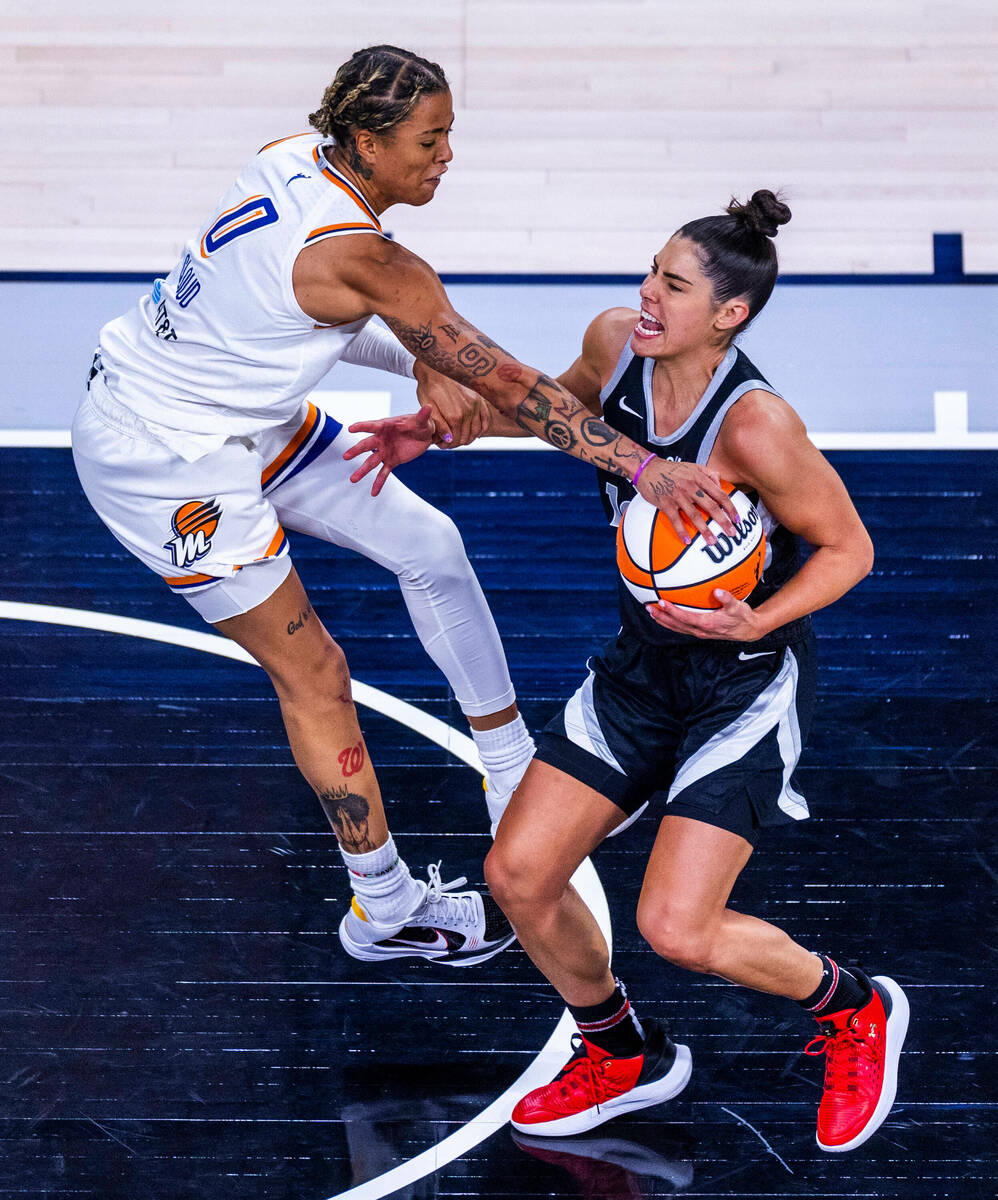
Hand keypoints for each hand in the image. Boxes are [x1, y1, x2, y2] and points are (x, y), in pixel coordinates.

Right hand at [342, 405, 435, 495]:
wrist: (424, 435)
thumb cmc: (420, 424)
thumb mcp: (422, 421)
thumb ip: (423, 416)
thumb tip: (428, 407)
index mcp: (386, 426)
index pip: (372, 426)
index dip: (362, 426)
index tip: (351, 428)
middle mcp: (381, 439)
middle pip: (367, 445)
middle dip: (356, 450)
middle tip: (346, 456)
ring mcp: (385, 451)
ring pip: (371, 462)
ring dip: (362, 470)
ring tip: (353, 480)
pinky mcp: (392, 462)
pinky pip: (383, 473)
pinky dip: (378, 483)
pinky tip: (373, 493)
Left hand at [414, 360, 489, 447]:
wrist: (435, 367)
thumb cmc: (428, 388)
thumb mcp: (428, 407)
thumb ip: (439, 425)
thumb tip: (449, 440)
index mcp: (454, 416)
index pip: (455, 440)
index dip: (447, 445)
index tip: (441, 444)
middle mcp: (467, 411)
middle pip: (466, 437)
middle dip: (456, 442)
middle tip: (447, 441)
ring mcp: (475, 405)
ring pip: (476, 431)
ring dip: (468, 437)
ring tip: (458, 436)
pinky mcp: (479, 399)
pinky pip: (485, 419)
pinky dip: (481, 428)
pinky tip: (474, 432)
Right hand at [635, 459, 738, 542]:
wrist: (648, 468)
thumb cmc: (672, 469)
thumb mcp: (694, 466)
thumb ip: (710, 474)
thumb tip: (721, 486)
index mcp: (699, 478)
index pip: (719, 495)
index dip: (730, 508)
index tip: (736, 519)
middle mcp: (691, 487)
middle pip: (711, 507)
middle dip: (723, 522)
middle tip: (731, 533)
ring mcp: (678, 496)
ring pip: (695, 515)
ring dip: (705, 530)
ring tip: (712, 541)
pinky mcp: (665, 503)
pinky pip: (675, 520)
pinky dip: (681, 531)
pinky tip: (686, 541)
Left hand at [645, 589, 764, 640]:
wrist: (747, 630)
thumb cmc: (742, 617)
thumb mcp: (737, 607)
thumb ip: (727, 599)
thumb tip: (718, 591)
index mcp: (706, 623)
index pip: (684, 617)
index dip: (672, 611)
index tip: (661, 602)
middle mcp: (700, 630)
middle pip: (675, 624)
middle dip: (661, 616)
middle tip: (648, 607)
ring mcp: (699, 632)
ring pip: (676, 627)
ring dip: (663, 620)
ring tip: (651, 612)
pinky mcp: (700, 631)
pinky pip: (681, 627)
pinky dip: (671, 621)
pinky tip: (666, 615)